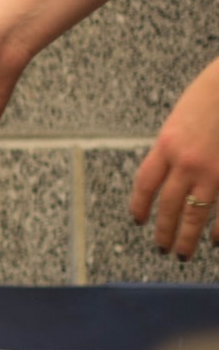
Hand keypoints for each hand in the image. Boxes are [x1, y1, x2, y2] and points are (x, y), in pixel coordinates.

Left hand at [130, 56, 218, 257]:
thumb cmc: (212, 95)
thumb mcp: (181, 119)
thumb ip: (173, 147)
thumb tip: (169, 171)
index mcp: (167, 145)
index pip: (145, 184)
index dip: (140, 206)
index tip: (138, 221)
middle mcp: (187, 162)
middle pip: (169, 206)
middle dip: (164, 231)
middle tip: (162, 248)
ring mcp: (214, 172)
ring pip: (195, 214)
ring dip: (187, 238)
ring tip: (183, 254)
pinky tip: (215, 241)